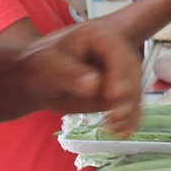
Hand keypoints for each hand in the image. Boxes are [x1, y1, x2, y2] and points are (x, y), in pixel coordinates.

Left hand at [15, 19, 144, 134]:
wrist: (36, 78)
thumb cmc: (41, 63)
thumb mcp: (50, 65)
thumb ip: (71, 74)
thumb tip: (94, 86)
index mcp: (101, 37)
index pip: (118, 52)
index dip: (120, 73)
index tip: (114, 95)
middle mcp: (116, 54)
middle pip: (132, 73)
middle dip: (128, 96)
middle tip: (116, 117)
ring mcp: (119, 75)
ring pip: (134, 91)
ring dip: (129, 111)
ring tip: (116, 129)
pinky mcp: (118, 93)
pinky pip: (129, 106)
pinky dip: (128, 120)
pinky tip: (121, 133)